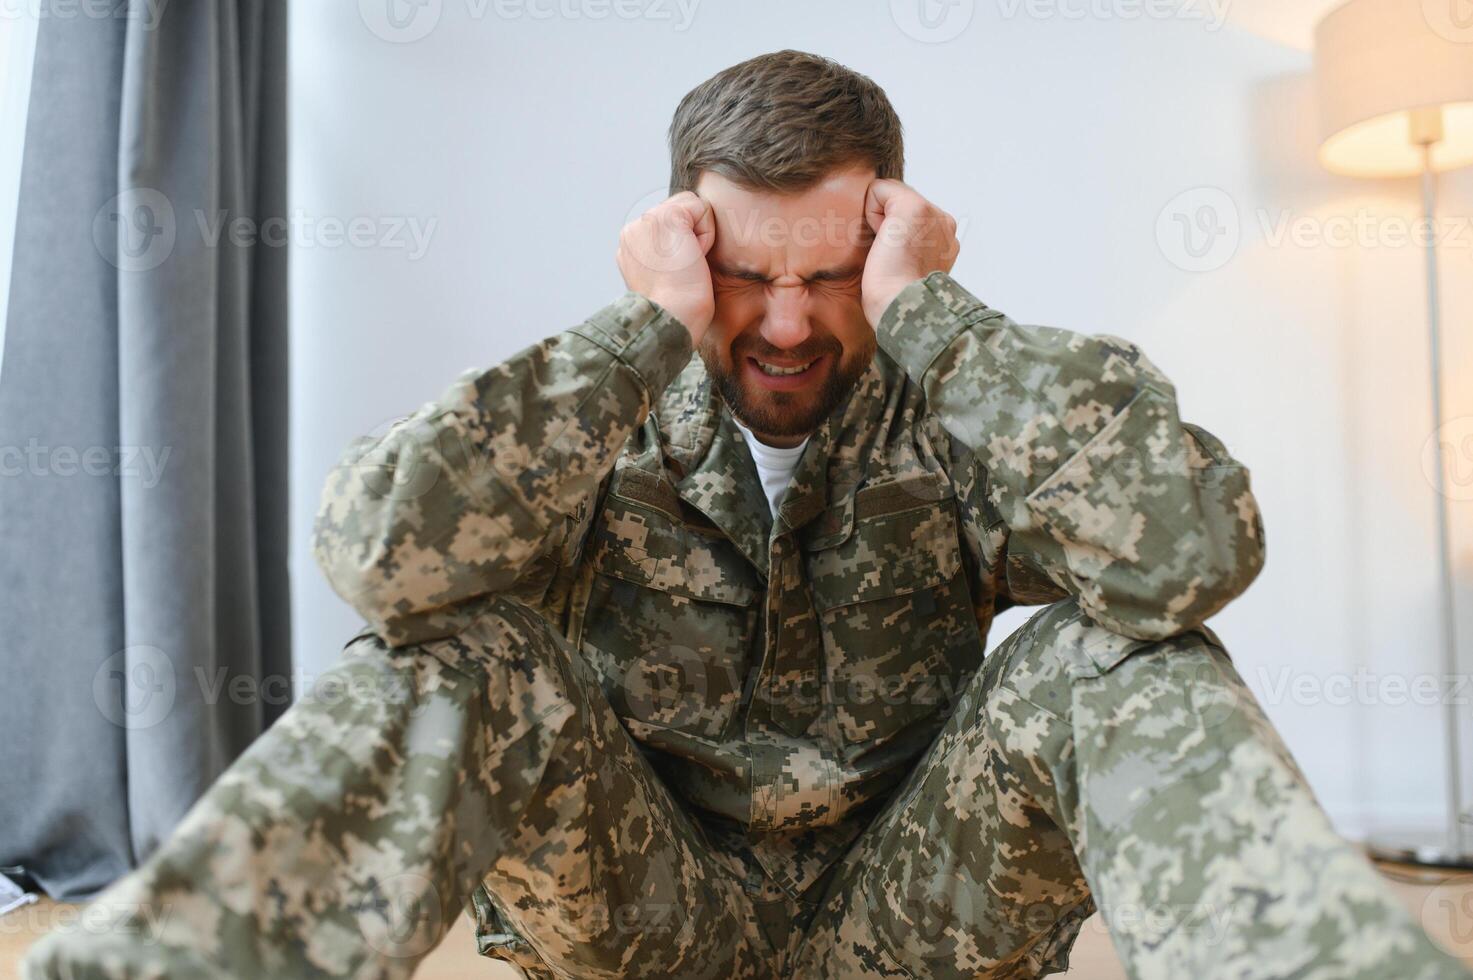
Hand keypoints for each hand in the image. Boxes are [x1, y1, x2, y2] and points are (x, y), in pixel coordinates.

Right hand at [616, 191, 716, 344]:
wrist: (672, 318)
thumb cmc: (676, 309)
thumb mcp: (661, 276)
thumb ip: (663, 252)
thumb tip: (684, 242)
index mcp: (630, 246)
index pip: (668, 225)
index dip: (682, 245)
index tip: (675, 274)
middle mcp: (632, 230)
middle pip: (681, 212)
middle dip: (690, 238)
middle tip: (681, 270)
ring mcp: (646, 220)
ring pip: (691, 208)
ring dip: (698, 237)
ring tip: (685, 264)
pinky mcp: (667, 216)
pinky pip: (702, 209)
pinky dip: (706, 234)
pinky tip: (692, 256)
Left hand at [860, 179, 959, 326]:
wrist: (904, 310)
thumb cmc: (897, 302)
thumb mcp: (906, 271)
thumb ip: (905, 250)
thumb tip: (885, 243)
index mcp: (945, 241)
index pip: (909, 219)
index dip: (891, 235)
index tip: (894, 263)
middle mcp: (944, 224)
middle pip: (898, 203)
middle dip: (884, 225)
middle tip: (888, 258)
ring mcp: (932, 213)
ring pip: (889, 197)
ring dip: (879, 222)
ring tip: (887, 252)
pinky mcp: (913, 207)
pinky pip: (879, 190)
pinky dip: (870, 212)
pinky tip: (881, 241)